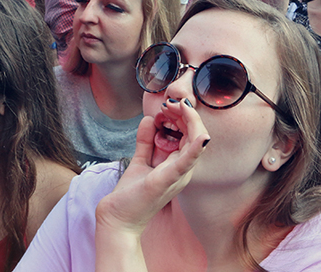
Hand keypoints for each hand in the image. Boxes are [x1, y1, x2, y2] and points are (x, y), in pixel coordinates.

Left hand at [95, 102, 208, 234]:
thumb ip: (146, 140)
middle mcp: (183, 170)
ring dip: (188, 120)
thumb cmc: (132, 194)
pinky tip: (202, 137)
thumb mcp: (141, 159)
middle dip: (186, 113)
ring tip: (175, 107)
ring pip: (195, 142)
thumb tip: (149, 119)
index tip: (167, 105)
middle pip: (196, 134)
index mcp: (179, 165)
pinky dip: (195, 148)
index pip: (190, 134)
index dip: (182, 116)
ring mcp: (177, 176)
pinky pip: (186, 162)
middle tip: (169, 103)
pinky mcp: (167, 180)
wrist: (118, 218)